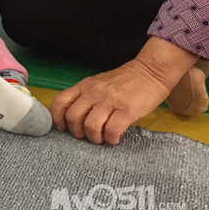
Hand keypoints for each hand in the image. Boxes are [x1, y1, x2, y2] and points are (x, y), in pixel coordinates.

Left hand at [50, 37, 197, 144]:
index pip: (60, 102)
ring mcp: (110, 100)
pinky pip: (111, 130)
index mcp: (84, 86)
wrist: (151, 71)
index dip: (57, 118)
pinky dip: (111, 139)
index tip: (63, 127)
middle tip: (87, 135)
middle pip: (73, 117)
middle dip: (77, 132)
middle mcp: (94, 92)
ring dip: (95, 138)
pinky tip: (114, 138)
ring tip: (102, 138)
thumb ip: (86, 96)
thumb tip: (75, 118)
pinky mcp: (127, 110)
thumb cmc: (125, 80)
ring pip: (91, 126)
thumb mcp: (98, 83)